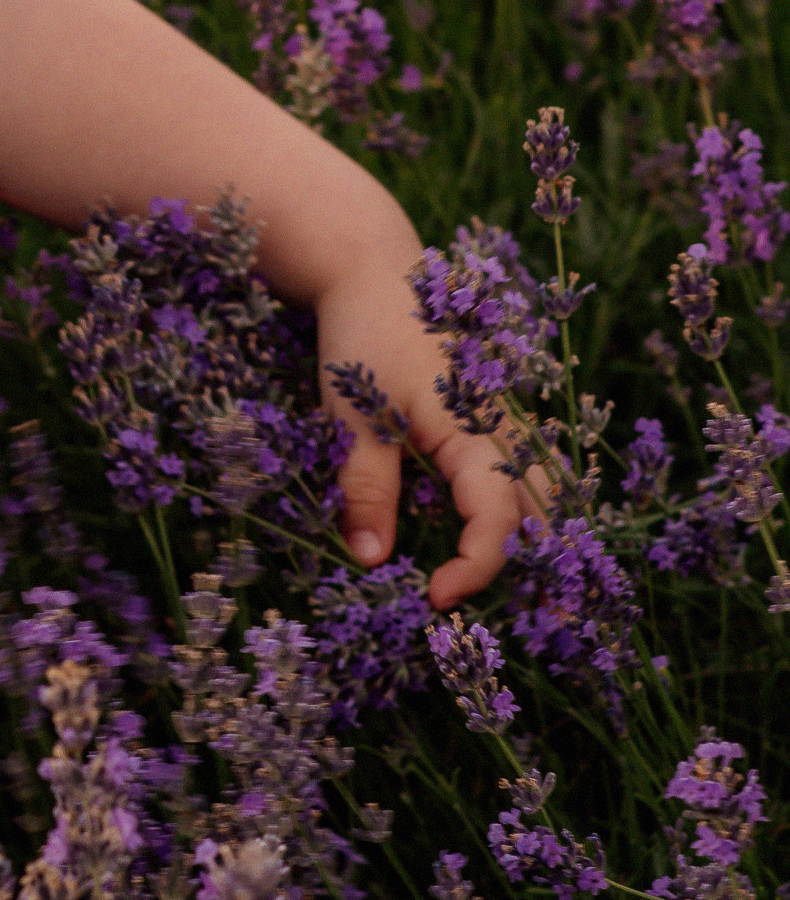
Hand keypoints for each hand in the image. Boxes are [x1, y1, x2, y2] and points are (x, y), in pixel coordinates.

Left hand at [312, 251, 549, 610]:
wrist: (373, 273)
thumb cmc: (362, 338)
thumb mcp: (353, 413)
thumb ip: (365, 486)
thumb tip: (372, 561)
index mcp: (474, 430)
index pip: (497, 518)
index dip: (475, 567)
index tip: (435, 600)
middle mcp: (503, 431)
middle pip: (545, 511)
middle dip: (543, 569)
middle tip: (536, 626)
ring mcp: (502, 424)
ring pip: (543, 493)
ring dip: (542, 543)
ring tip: (538, 601)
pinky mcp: (490, 421)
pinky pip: (524, 475)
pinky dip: (528, 515)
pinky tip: (517, 545)